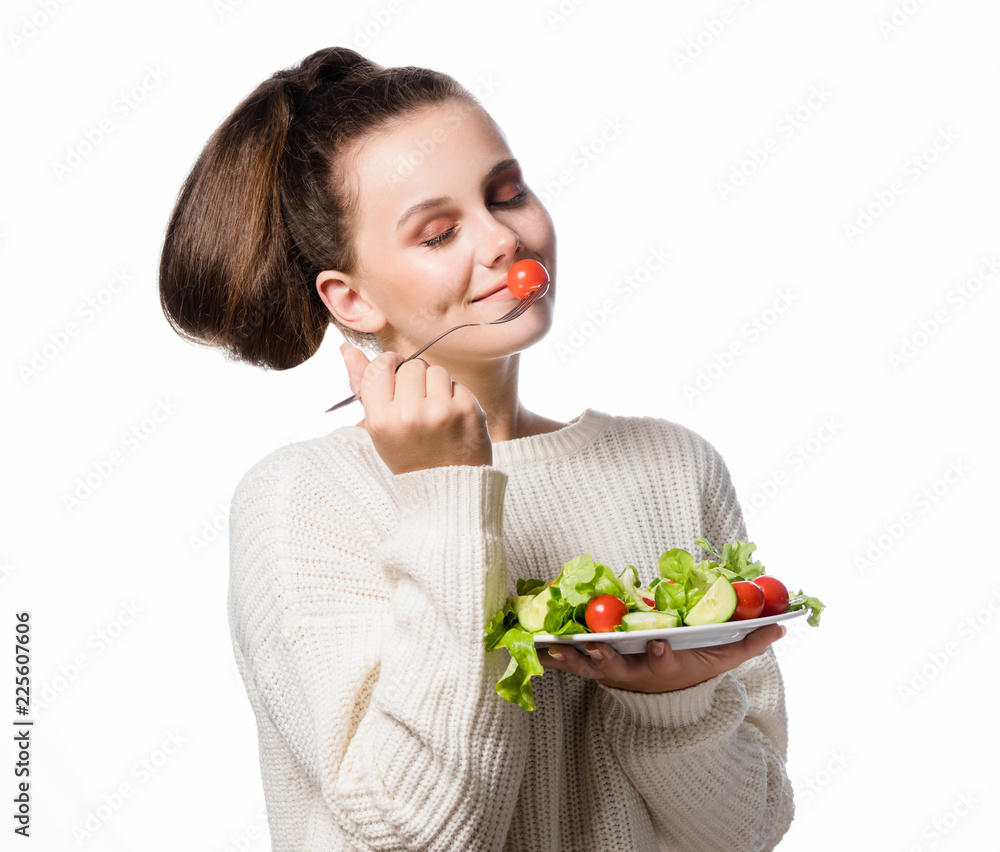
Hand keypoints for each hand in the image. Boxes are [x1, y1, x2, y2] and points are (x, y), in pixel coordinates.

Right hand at [341, 344, 492, 474]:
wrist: (447, 492)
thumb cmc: (409, 457)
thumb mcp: (379, 429)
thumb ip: (364, 387)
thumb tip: (350, 351)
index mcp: (380, 419)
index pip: (380, 366)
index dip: (389, 365)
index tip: (395, 376)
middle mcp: (409, 414)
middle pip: (411, 366)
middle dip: (415, 380)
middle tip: (419, 405)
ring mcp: (440, 411)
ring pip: (436, 371)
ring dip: (437, 386)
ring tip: (435, 412)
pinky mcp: (467, 410)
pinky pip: (457, 383)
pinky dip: (456, 397)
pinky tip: (453, 420)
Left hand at [538, 623, 784, 693]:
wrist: (664, 696)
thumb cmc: (692, 669)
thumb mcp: (721, 659)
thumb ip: (748, 643)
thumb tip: (782, 626)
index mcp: (665, 666)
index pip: (663, 661)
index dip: (661, 654)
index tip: (660, 643)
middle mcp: (635, 672)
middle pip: (618, 667)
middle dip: (606, 658)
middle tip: (594, 645)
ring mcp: (612, 672)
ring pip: (588, 666)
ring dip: (570, 657)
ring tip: (551, 645)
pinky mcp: (593, 668)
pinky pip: (570, 662)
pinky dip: (554, 655)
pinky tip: (537, 644)